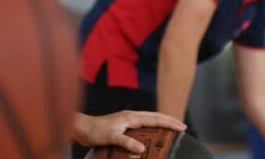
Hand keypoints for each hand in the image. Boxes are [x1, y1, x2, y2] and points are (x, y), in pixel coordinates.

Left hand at [72, 111, 186, 153]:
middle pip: (155, 116)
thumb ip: (126, 142)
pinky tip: (153, 132)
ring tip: (172, 127)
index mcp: (131, 117)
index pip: (155, 118)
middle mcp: (131, 116)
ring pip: (149, 118)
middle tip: (182, 127)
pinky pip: (143, 123)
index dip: (168, 123)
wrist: (82, 128)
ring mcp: (127, 119)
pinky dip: (152, 126)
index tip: (181, 126)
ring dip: (161, 122)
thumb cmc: (94, 131)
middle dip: (169, 120)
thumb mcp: (111, 137)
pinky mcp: (123, 124)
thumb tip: (142, 148)